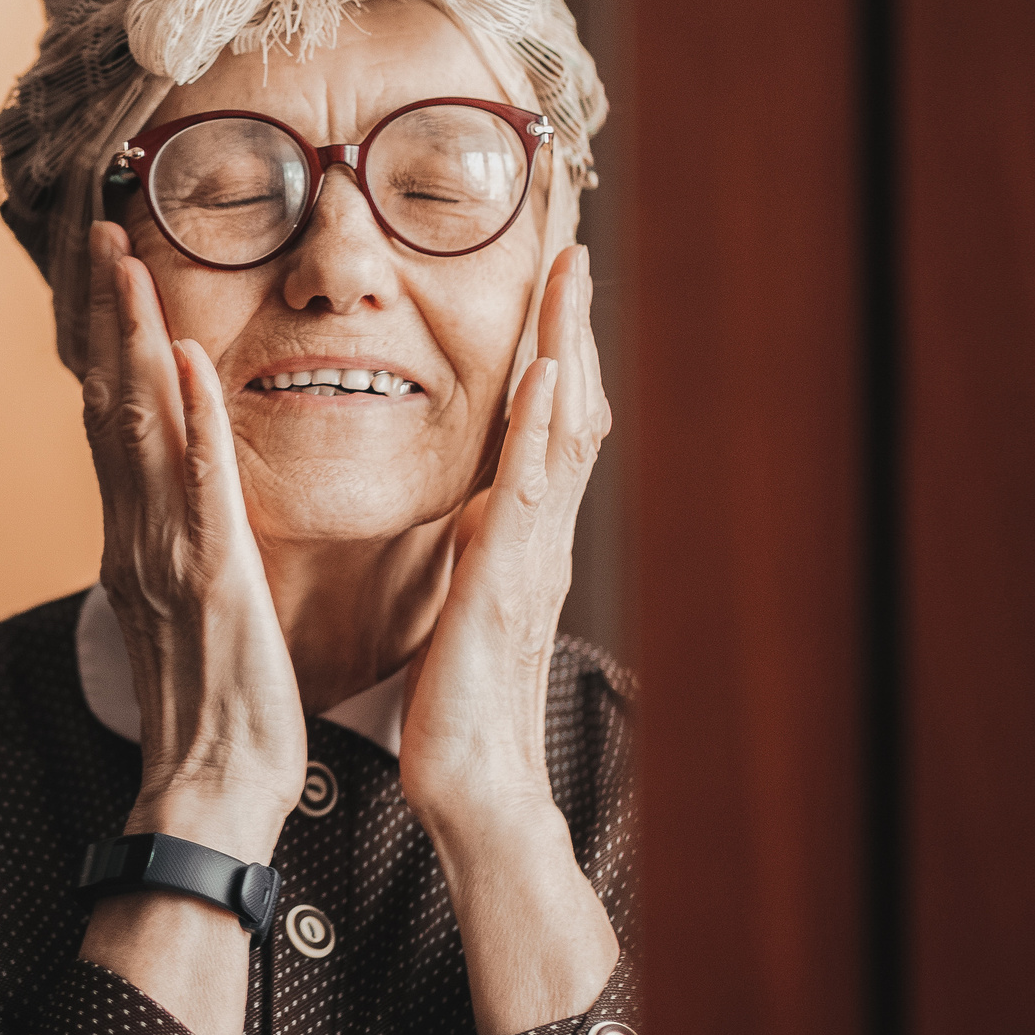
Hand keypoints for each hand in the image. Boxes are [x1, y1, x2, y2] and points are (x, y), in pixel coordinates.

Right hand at [81, 219, 304, 863]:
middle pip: (106, 399)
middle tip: (97, 227)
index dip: (103, 333)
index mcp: (136, 536)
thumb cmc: (214, 707)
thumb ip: (178, 537)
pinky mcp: (211, 582)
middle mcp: (136, 533)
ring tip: (127, 260)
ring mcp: (166, 555)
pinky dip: (190, 422)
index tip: (102, 261)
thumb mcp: (189, 604)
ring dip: (132, 338)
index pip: (109, 413)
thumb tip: (180, 485)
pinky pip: (198, 490)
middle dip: (102, 310)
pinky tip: (186, 362)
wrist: (208, 791)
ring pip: (138, 427)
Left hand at [400, 242, 607, 827]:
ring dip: (567, 351)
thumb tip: (480, 503)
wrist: (474, 786)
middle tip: (575, 248)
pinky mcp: (505, 583)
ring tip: (571, 279)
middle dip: (572, 328)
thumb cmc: (459, 705)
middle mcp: (540, 535)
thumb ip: (479, 548)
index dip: (555, 352)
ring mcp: (531, 555)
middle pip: (570, 410)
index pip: (547, 425)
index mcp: (523, 536)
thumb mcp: (464, 601)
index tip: (553, 284)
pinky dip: (541, 430)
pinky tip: (546, 377)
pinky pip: (528, 492)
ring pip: (563, 433)